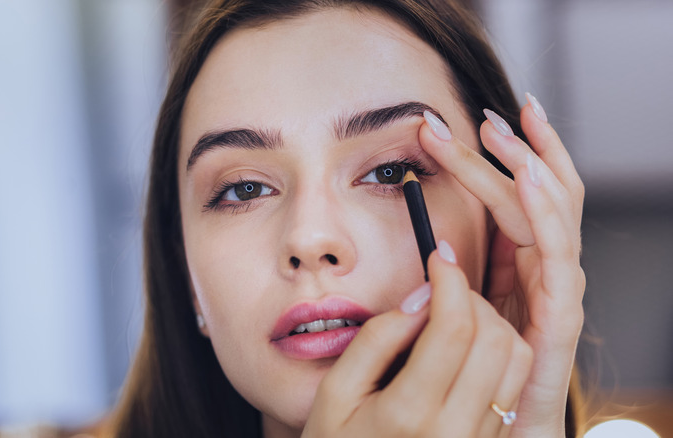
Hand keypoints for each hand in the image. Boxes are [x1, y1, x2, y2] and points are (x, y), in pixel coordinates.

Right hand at [302, 245, 532, 437]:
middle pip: (495, 338)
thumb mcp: (335, 392)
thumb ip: (377, 340)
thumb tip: (421, 297)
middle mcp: (455, 431)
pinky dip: (499, 352)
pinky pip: (515, 385)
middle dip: (472, 297)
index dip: (451, 280)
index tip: (439, 258)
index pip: (454, 328)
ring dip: (492, 323)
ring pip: (517, 359)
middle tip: (443, 289)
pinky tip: (466, 348)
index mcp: (409, 413)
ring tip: (456, 317)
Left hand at [419, 95, 584, 436]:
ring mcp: (556, 293)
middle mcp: (545, 272)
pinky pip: (556, 261)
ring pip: (552, 217)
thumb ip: (460, 274)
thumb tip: (437, 236)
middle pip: (540, 196)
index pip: (521, 196)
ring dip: (530, 168)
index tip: (477, 120)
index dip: (505, 156)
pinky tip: (528, 180)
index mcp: (522, 265)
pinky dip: (544, 216)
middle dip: (517, 151)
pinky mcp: (558, 322)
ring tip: (509, 130)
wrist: (494, 428)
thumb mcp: (461, 309)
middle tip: (486, 115)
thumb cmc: (474, 369)